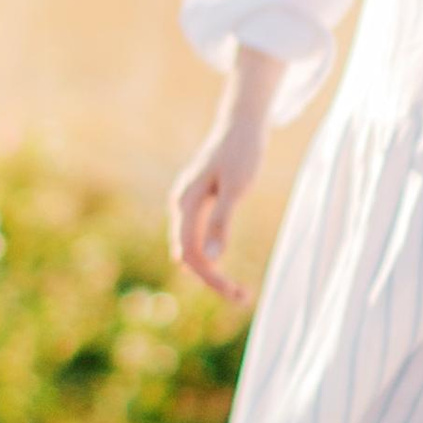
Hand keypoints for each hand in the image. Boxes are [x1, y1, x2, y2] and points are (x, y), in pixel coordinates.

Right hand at [172, 100, 267, 299]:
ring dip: (210, 272)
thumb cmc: (242, 153)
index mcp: (185, 203)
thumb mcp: (237, 188)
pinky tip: (224, 266)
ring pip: (190, 249)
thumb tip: (212, 258)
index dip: (212, 278)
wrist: (241, 124)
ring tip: (238, 291)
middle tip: (243, 298)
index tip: (237, 294)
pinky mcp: (196, 203)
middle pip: (187, 255)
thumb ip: (221, 222)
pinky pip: (195, 238)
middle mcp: (180, 205)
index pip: (191, 253)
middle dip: (211, 280)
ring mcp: (186, 204)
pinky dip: (210, 257)